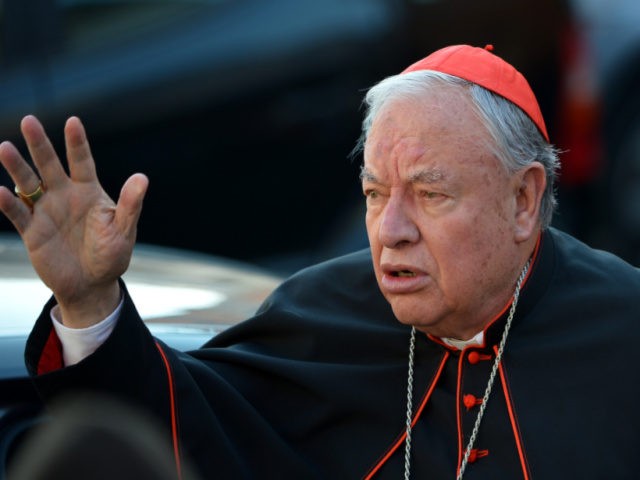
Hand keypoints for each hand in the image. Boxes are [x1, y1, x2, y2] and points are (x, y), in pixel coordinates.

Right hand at [0, 116, 147, 327]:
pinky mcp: (32, 230)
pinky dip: (8, 203)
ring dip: (17, 167)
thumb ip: (131, 205)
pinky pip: (17, 213)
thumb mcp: (124, 230)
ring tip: (5, 148)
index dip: (77, 143)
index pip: (82, 162)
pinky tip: (0, 192)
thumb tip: (142, 178)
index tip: (73, 121)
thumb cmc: (112, 255)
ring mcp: (46, 211)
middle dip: (40, 144)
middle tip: (29, 120)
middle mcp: (65, 196)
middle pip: (49, 164)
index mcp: (89, 192)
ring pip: (28, 183)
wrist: (92, 284)